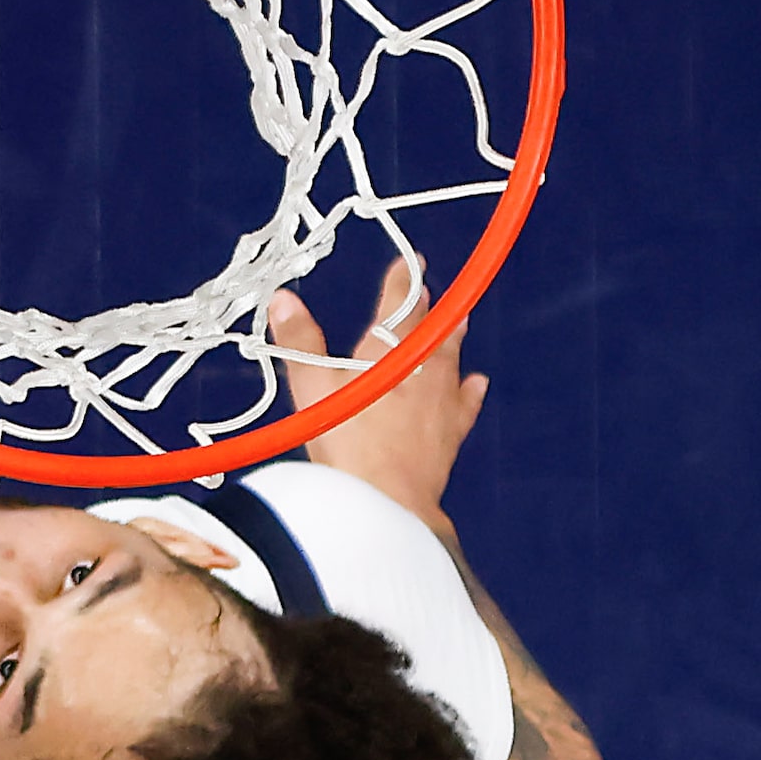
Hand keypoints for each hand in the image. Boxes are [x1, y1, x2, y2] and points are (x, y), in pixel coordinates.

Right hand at [266, 255, 486, 528]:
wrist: (390, 498)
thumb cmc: (348, 441)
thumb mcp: (312, 388)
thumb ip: (299, 342)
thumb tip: (283, 299)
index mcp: (389, 349)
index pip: (400, 302)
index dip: (402, 280)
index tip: (409, 261)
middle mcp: (424, 367)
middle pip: (431, 327)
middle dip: (428, 307)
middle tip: (430, 291)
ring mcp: (444, 399)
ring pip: (453, 358)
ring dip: (454, 337)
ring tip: (461, 321)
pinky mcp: (452, 432)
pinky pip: (467, 402)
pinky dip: (471, 390)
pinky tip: (477, 384)